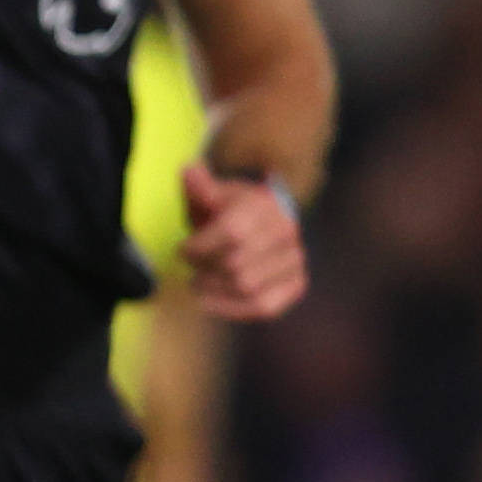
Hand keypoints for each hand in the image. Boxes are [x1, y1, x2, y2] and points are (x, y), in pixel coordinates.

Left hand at [177, 161, 307, 319]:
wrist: (263, 221)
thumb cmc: (228, 210)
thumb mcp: (212, 194)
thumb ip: (200, 187)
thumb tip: (189, 171)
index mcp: (265, 205)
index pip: (231, 233)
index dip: (199, 247)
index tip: (184, 250)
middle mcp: (286, 231)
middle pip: (234, 264)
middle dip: (204, 269)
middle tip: (193, 268)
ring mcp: (295, 258)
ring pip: (246, 288)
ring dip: (213, 290)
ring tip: (198, 283)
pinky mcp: (297, 284)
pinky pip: (264, 307)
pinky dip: (232, 310)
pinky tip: (210, 303)